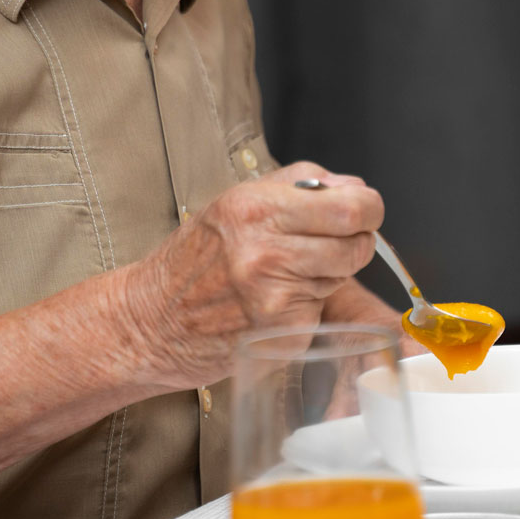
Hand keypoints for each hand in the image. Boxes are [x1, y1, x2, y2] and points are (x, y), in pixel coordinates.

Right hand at [125, 162, 383, 386]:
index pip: (352, 206)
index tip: (361, 212)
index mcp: (254, 207)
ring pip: (346, 275)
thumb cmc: (195, 260)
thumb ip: (301, 185)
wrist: (152, 322)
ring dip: (330, 273)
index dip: (367, 209)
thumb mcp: (237, 201)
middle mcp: (264, 251)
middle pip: (358, 243)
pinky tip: (277, 301)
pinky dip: (311, 304)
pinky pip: (324, 307)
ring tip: (288, 272)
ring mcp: (273, 297)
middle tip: (328, 243)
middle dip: (355, 241)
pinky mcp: (281, 333)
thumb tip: (357, 188)